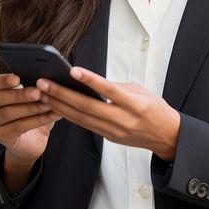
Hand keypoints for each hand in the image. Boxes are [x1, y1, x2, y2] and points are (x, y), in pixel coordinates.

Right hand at [0, 73, 62, 162]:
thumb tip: (48, 79)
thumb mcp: (35, 99)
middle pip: (0, 97)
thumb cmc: (32, 115)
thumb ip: (37, 88)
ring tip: (47, 104)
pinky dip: (36, 121)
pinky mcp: (0, 136)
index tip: (18, 78)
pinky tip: (50, 116)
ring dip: (30, 108)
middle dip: (20, 94)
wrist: (32, 141)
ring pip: (8, 113)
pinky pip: (17, 127)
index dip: (4, 80)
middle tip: (37, 92)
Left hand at [35, 67, 180, 160]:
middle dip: (62, 94)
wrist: (166, 136)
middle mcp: (123, 120)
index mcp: (135, 104)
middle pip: (88, 107)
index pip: (109, 90)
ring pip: (81, 118)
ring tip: (42, 94)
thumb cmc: (155, 109)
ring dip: (59, 106)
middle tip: (43, 84)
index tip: (72, 70)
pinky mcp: (109, 138)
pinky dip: (69, 115)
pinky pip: (85, 125)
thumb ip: (116, 86)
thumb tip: (90, 81)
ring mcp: (114, 131)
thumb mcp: (141, 91)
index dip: (90, 80)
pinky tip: (56, 106)